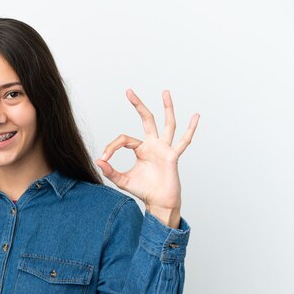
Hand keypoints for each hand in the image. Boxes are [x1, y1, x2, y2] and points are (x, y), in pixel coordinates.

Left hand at [95, 89, 198, 227]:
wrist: (158, 202)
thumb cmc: (143, 190)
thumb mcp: (122, 180)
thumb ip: (110, 171)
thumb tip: (97, 161)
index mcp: (141, 149)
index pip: (124, 139)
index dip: (112, 146)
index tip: (104, 157)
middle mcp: (153, 145)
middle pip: (146, 120)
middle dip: (138, 105)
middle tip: (129, 91)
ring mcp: (165, 148)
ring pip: (167, 124)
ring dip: (167, 108)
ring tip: (165, 92)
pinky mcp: (173, 156)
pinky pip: (184, 141)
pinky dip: (190, 129)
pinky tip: (195, 116)